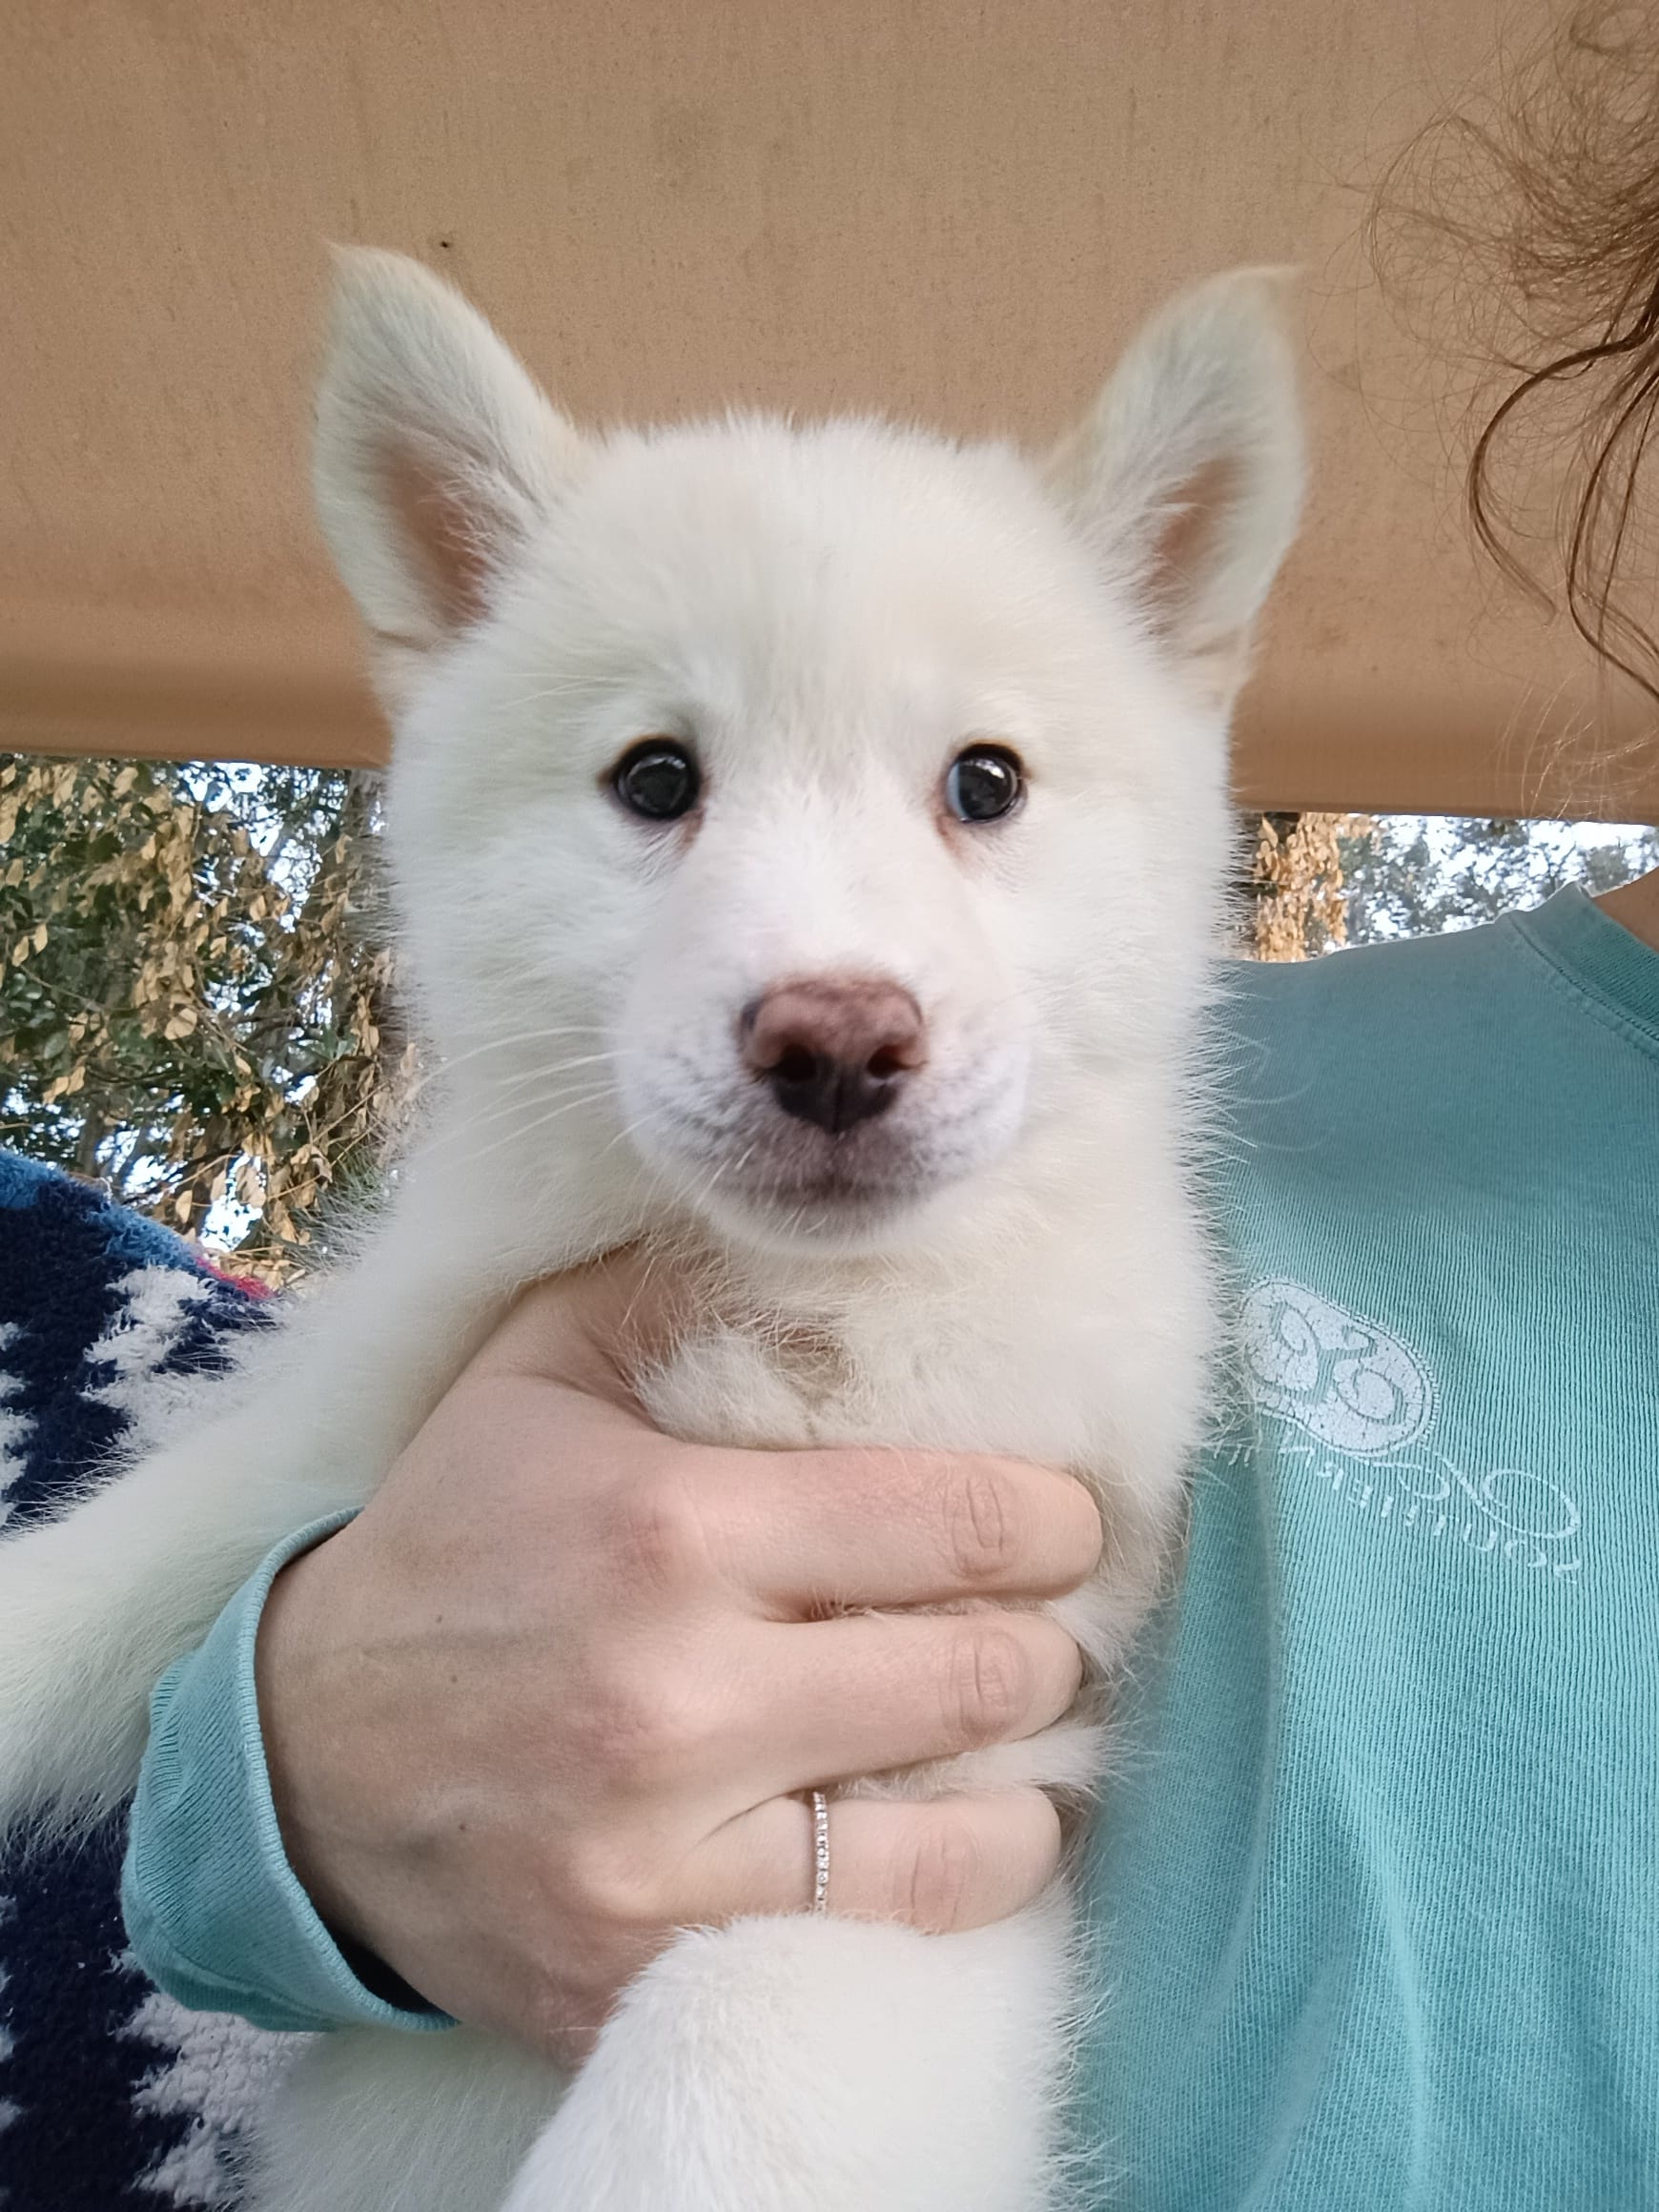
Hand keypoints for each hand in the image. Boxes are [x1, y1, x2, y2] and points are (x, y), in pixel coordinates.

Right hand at [256, 1255, 1100, 2062]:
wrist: (299, 1761)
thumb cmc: (450, 1539)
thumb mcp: (539, 1370)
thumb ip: (684, 1293)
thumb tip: (842, 1252)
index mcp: (669, 1527)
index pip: (955, 1521)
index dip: (1054, 1517)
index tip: (1068, 1517)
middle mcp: (679, 1698)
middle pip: (984, 1675)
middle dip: (1049, 1640)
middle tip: (1045, 1620)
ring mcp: (667, 1857)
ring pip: (964, 1833)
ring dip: (1032, 1774)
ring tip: (1026, 1730)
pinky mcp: (651, 1972)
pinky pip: (878, 1937)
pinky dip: (960, 1883)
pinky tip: (975, 1834)